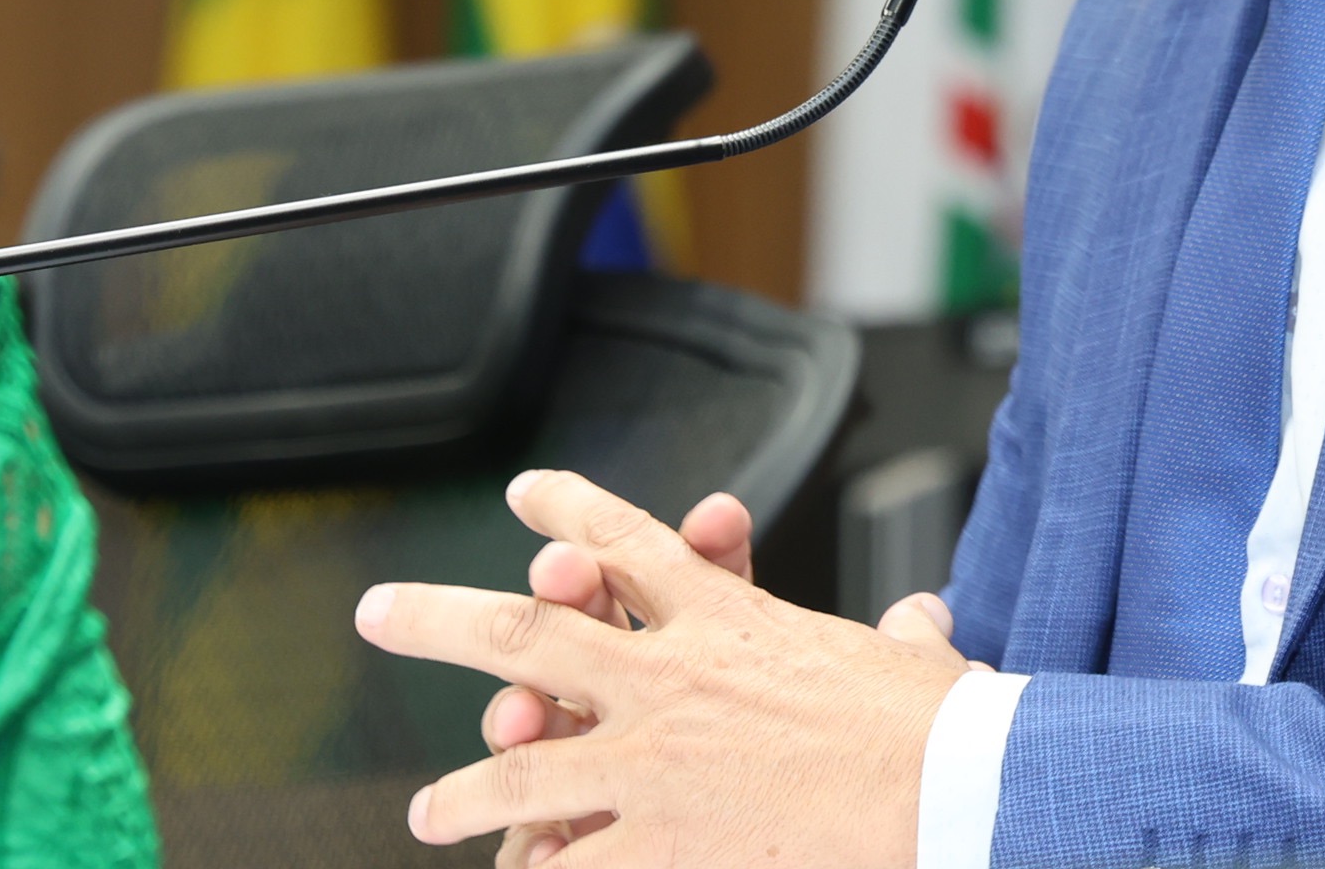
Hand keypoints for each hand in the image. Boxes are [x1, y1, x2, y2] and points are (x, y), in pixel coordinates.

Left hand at [358, 472, 971, 868]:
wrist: (948, 782)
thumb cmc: (939, 723)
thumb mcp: (914, 660)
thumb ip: (901, 636)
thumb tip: (924, 616)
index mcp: (730, 619)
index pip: (633, 544)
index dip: (573, 511)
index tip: (527, 493)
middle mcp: (673, 678)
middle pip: (533, 632)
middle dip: (441, 620)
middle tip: (376, 612)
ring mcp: (657, 763)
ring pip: (527, 761)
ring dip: (467, 787)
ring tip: (427, 813)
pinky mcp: (667, 843)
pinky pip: (575, 864)